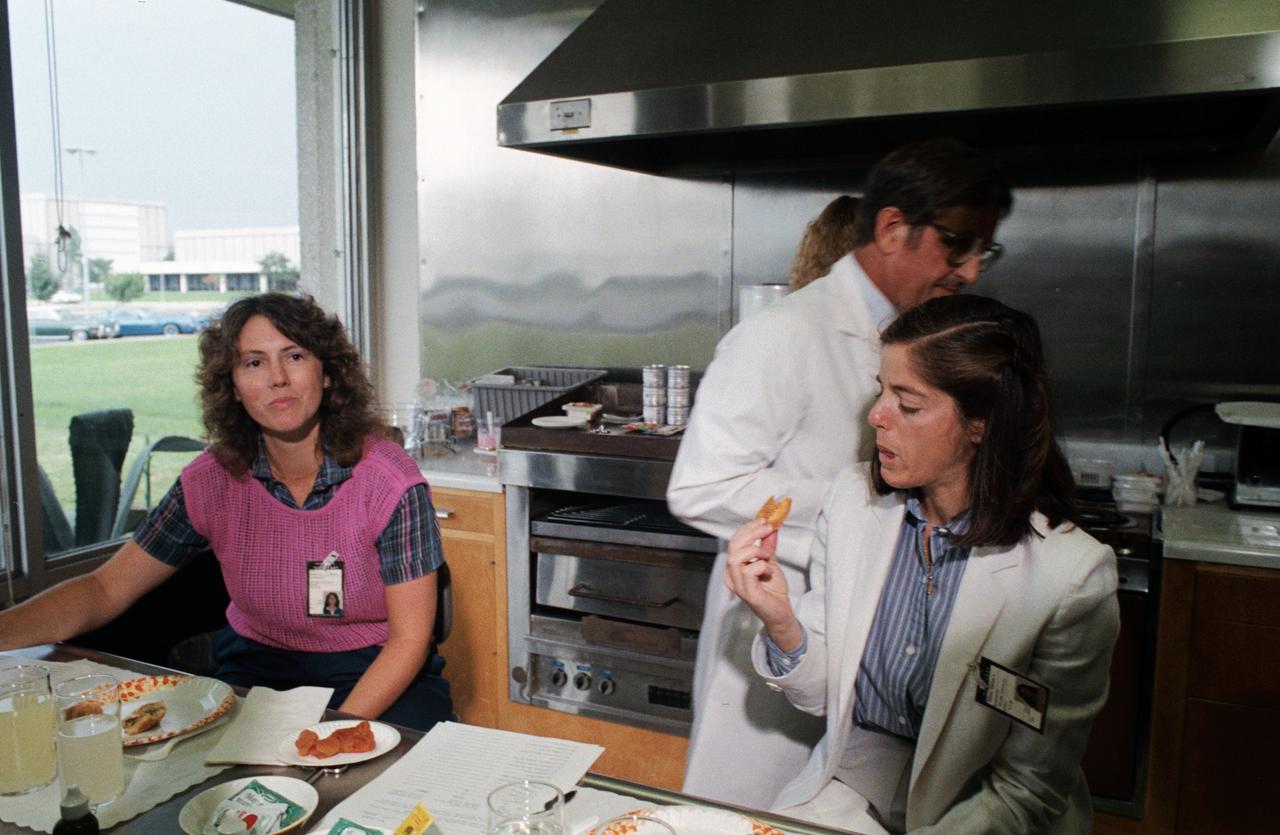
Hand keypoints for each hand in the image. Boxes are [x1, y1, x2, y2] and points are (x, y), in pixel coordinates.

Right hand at [724, 518, 800, 648]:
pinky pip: (749, 571)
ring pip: (736, 557)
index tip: (763, 520)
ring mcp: (738, 585)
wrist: (781, 611)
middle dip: (752, 533)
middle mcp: (731, 576)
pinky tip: (769, 571)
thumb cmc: (773, 590)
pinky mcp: (748, 593)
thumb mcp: (770, 562)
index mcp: (734, 567)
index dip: (748, 528)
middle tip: (768, 528)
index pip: (734, 541)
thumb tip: (770, 527)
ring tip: (768, 556)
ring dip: (756, 551)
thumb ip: (767, 545)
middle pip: (733, 546)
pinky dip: (762, 566)